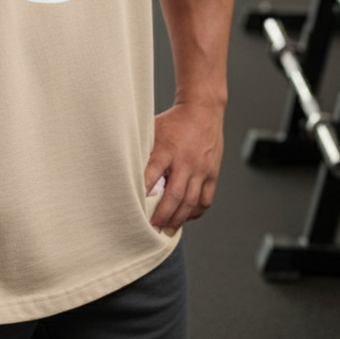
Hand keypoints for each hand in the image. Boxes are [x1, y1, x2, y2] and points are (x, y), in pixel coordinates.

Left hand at [144, 100, 224, 231]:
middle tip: (151, 227)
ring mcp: (201, 169)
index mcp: (167, 149)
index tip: (133, 207)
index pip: (152, 174)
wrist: (203, 110)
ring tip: (167, 228)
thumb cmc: (174, 121)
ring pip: (190, 202)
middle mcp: (186, 161)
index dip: (143, 192)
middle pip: (174, 196)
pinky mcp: (212, 174)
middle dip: (161, 215)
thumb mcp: (153, 130)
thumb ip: (144, 151)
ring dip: (178, 219)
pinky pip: (205, 200)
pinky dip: (195, 212)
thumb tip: (127, 169)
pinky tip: (186, 217)